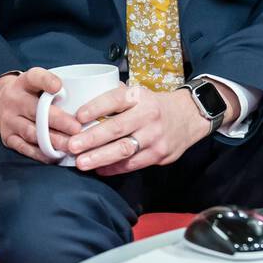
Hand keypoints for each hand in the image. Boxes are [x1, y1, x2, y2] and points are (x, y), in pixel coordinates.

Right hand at [0, 68, 83, 163]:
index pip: (35, 77)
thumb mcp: (39, 83)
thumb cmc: (31, 93)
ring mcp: (10, 120)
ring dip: (53, 140)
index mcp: (25, 82)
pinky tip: (56, 155)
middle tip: (77, 128)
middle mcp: (15, 100)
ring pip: (32, 132)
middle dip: (59, 121)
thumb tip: (91, 97)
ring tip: (71, 145)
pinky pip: (24, 148)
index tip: (59, 87)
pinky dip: (41, 153)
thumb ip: (58, 87)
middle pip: (37, 111)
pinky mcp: (7, 138)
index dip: (46, 81)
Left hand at [64, 83, 213, 175]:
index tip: (78, 117)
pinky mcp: (159, 154)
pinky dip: (113, 168)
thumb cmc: (154, 106)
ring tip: (81, 163)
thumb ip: (114, 98)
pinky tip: (99, 169)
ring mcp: (155, 136)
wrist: (189, 116)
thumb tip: (81, 106)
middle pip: (117, 127)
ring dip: (100, 157)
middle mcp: (149, 115)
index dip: (96, 107)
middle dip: (92, 138)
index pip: (116, 99)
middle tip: (72, 146)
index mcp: (141, 96)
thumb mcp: (139, 94)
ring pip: (124, 149)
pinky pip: (132, 164)